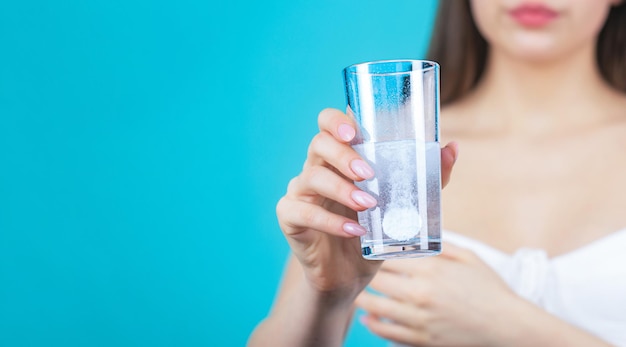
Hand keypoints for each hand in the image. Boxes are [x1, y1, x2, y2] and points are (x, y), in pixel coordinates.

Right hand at [276, 108, 458, 300]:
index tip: (356, 131)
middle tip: (369, 174)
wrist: (349, 275)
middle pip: (318, 144)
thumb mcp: (403, 205)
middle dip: (344, 155)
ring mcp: (299, 192)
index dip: (337, 120)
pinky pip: (301, 211)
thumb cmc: (374, 232)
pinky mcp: (290, 217)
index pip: (329, 124)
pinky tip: (354, 230)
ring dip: (341, 189)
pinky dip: (329, 221)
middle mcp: (316, 168)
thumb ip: (426, 179)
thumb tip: (452, 148)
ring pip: (310, 177)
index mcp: (339, 157)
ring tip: (368, 205)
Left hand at [355, 243, 519, 346]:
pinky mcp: (421, 339)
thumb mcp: (468, 257)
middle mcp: (421, 293)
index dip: (375, 252)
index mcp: (431, 269)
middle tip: (358, 269)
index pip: (388, 257)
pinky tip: (369, 317)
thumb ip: (439, 244)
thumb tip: (416, 233)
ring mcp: (419, 318)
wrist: (508, 326)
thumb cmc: (490, 289)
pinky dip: (373, 324)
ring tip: (358, 293)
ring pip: (375, 307)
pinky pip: (386, 331)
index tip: (367, 249)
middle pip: (377, 280)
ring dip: (363, 298)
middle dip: (366, 274)